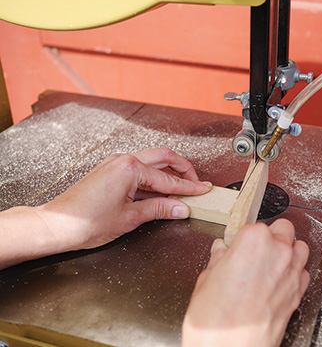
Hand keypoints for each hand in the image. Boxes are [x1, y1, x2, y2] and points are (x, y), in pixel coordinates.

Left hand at [36, 147, 211, 251]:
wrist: (56, 225)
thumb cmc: (85, 221)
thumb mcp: (130, 218)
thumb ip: (159, 209)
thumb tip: (180, 208)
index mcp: (130, 168)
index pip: (169, 179)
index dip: (189, 188)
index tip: (203, 190)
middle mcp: (123, 160)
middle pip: (164, 158)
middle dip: (183, 170)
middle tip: (196, 183)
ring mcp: (115, 164)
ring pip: (152, 161)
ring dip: (169, 173)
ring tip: (181, 190)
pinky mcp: (110, 171)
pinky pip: (139, 169)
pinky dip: (153, 178)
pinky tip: (159, 193)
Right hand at [182, 219, 309, 346]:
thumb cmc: (215, 321)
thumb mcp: (206, 280)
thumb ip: (218, 260)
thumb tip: (220, 252)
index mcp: (253, 240)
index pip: (254, 225)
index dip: (244, 237)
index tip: (237, 246)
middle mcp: (278, 252)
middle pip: (283, 229)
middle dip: (270, 237)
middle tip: (253, 252)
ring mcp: (291, 272)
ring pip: (300, 248)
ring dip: (288, 251)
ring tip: (269, 263)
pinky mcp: (298, 294)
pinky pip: (303, 273)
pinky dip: (294, 273)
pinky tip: (277, 281)